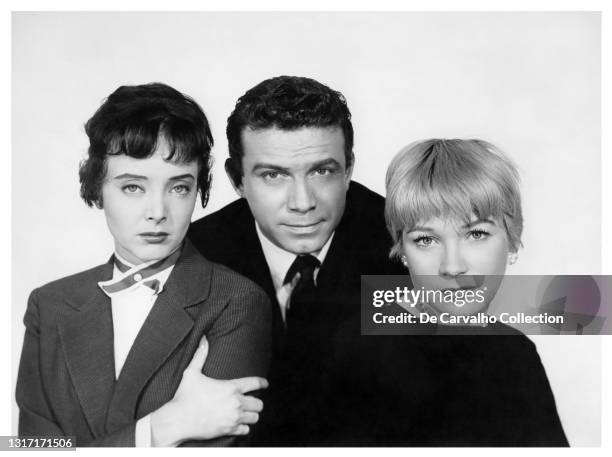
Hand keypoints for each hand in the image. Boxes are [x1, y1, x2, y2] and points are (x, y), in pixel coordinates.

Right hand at [150, 336, 267, 445]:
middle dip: (256, 402)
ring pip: (255, 417)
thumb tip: (203, 338)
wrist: (178, 420)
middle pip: (259, 403)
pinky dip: (244, 427)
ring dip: (251, 415)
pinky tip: (239, 423)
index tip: (265, 383)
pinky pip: (246, 430)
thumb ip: (200, 355)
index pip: (256, 383)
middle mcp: (236, 403)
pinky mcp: (229, 430)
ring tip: (247, 412)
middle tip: (251, 401)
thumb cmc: (184, 396)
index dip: (263, 382)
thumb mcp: (191, 373)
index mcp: (231, 387)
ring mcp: (233, 418)